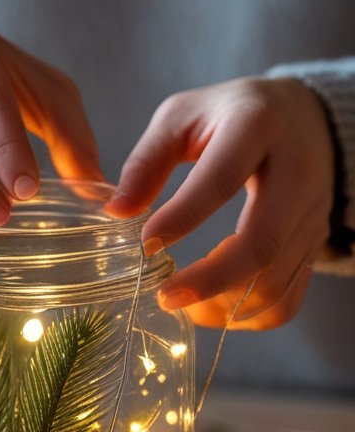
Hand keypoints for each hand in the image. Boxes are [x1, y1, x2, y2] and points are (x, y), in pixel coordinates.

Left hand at [105, 77, 335, 328]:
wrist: (305, 116)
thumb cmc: (230, 115)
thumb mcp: (183, 116)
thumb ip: (147, 161)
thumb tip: (116, 211)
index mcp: (257, 126)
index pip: (222, 179)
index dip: (183, 216)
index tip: (146, 243)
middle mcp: (296, 171)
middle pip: (262, 242)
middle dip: (210, 280)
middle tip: (165, 296)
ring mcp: (312, 212)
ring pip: (276, 278)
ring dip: (226, 304)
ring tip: (183, 302)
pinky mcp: (315, 242)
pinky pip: (290, 296)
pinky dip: (250, 316)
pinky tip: (214, 308)